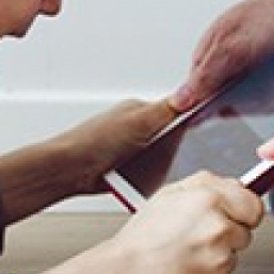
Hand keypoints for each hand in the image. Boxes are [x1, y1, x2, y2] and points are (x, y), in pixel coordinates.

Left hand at [0, 99, 177, 222]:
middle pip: (171, 137)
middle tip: (175, 155)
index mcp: (139, 110)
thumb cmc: (93, 142)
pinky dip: (149, 178)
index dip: (190, 120)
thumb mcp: (138, 121)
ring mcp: (130, 149)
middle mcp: (135, 127)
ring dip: (162, 165)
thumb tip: (192, 93)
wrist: (69, 171)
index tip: (204, 130)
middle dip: (176, 148)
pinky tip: (145, 180)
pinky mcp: (127, 169)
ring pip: (161, 158)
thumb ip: (167, 110)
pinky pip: (148, 174)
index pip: (175, 110)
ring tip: (156, 168)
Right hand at [105, 172, 262, 273]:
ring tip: (191, 247)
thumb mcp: (170, 193)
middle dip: (233, 227)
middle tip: (206, 231)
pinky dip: (212, 267)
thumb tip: (236, 185)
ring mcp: (219, 253)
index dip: (245, 208)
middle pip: (248, 226)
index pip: (254, 203)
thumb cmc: (144, 236)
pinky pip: (226, 269)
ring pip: (237, 248)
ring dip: (221, 248)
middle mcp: (218, 225)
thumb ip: (207, 185)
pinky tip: (190, 262)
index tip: (238, 212)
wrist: (128, 271)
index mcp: (208, 198)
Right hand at [172, 0, 273, 110]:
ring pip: (242, 99)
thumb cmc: (270, 14)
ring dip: (255, 102)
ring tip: (268, 92)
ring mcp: (244, 65)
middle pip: (217, 100)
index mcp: (206, 55)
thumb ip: (206, 78)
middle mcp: (222, 61)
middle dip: (231, 107)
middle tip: (246, 104)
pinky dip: (272, 95)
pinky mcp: (265, 69)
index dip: (194, 112)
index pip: (191, 94)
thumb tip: (180, 101)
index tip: (202, 125)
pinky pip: (264, 93)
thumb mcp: (232, 50)